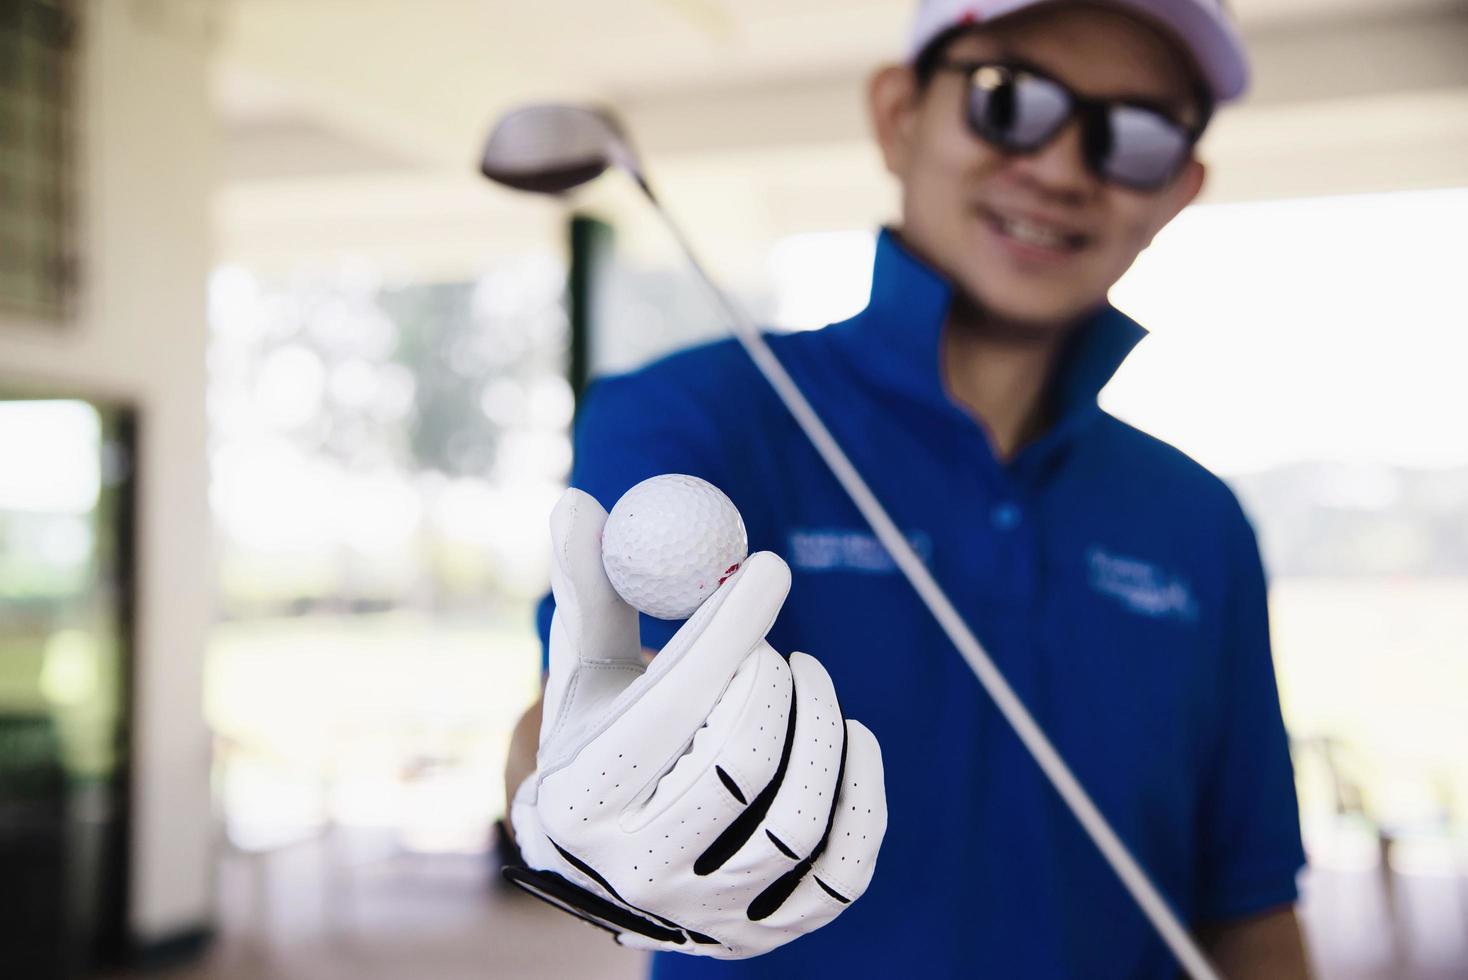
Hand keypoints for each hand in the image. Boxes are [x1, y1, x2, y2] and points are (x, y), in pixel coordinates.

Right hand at [506, 488, 885, 958]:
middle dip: (776, 683)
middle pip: (740, 764)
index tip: (770, 568)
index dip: (729, 627)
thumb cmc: (599, 738)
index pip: (671, 706)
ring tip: (810, 680)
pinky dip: (865, 794)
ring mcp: (710, 911)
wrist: (605, 858)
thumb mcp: (583, 669)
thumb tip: (579, 500)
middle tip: (784, 649)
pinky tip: (853, 738)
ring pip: (798, 818)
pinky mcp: (769, 933)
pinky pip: (845, 868)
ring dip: (821, 727)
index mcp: (584, 798)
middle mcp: (640, 868)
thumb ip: (587, 589)